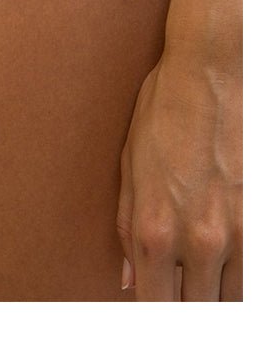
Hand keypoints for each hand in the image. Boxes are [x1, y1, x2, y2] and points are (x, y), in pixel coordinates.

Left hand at [116, 47, 241, 299]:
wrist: (213, 69)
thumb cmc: (165, 110)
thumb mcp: (130, 164)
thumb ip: (127, 227)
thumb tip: (129, 277)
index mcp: (154, 229)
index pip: (155, 307)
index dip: (152, 318)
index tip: (153, 313)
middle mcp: (199, 240)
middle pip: (197, 313)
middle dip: (187, 310)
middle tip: (181, 297)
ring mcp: (238, 232)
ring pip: (232, 302)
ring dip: (217, 299)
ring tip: (204, 285)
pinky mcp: (263, 219)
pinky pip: (255, 275)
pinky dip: (242, 279)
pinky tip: (228, 268)